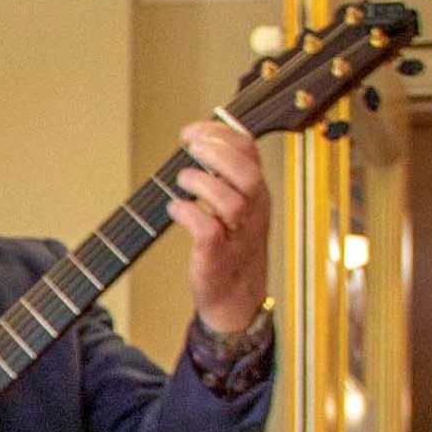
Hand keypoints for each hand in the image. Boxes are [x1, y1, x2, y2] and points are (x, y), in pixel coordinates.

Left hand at [171, 120, 270, 332]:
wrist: (235, 300)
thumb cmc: (229, 249)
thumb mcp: (234, 207)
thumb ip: (222, 177)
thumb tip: (194, 144)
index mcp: (257, 194)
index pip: (250, 152)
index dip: (221, 134)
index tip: (192, 131)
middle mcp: (253, 212)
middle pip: (247, 173)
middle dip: (216, 153)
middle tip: (189, 148)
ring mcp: (237, 236)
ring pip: (232, 201)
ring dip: (202, 183)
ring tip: (181, 181)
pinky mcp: (217, 257)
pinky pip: (208, 231)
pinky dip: (188, 214)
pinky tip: (174, 207)